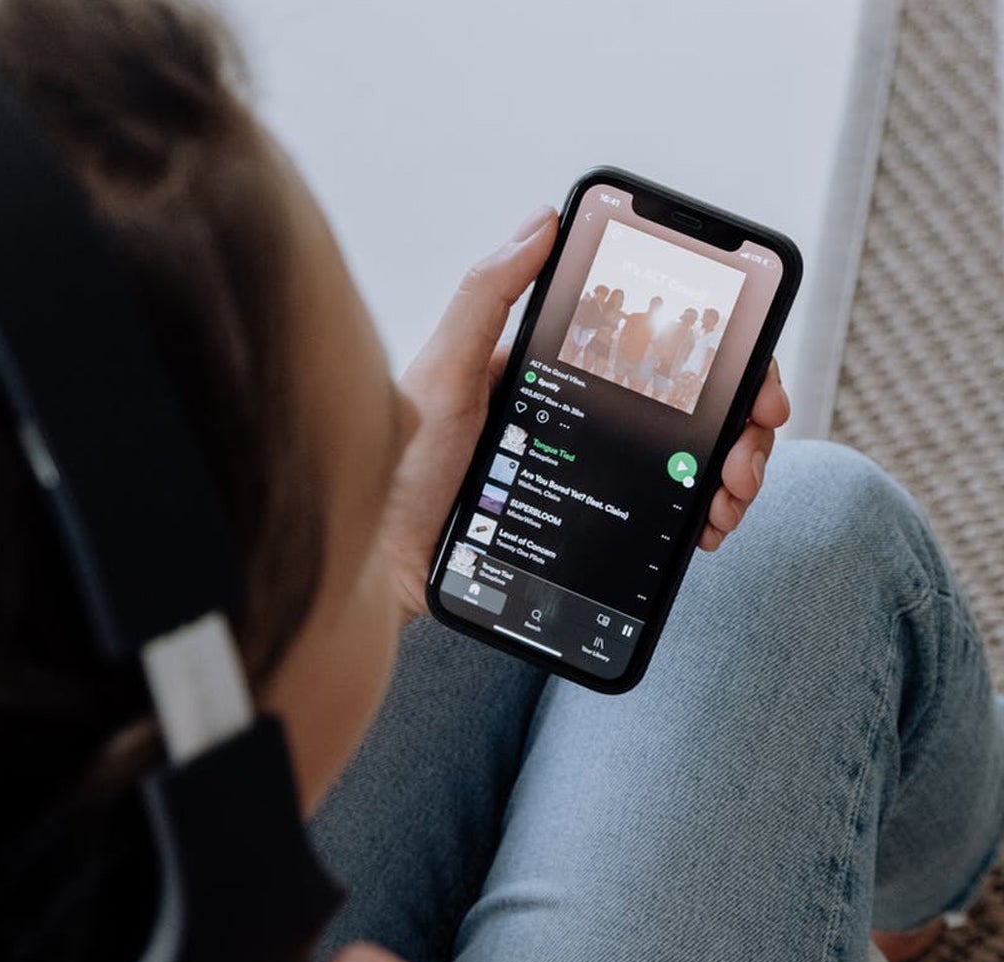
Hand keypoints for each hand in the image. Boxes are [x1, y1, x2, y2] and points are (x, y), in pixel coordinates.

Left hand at [382, 211, 792, 620]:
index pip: (654, 344)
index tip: (748, 373)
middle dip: (740, 422)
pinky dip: (700, 513)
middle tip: (747, 452)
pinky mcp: (591, 521)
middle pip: (690, 404)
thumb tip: (541, 222)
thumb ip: (484, 299)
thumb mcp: (442, 373)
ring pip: (689, 459)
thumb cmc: (404, 468)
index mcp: (558, 371)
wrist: (386, 564)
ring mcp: (593, 469)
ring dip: (731, 470)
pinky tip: (707, 525)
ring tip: (730, 497)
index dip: (716, 352)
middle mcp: (585, 415)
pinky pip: (664, 512)